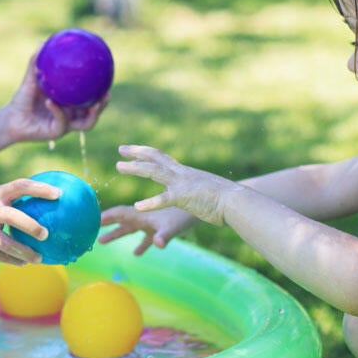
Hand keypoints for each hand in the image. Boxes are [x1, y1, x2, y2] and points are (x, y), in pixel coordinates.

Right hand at [0, 177, 61, 264]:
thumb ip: (13, 200)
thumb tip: (47, 204)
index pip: (20, 186)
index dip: (39, 189)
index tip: (58, 193)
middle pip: (12, 218)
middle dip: (30, 226)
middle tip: (46, 234)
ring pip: (5, 244)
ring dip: (24, 252)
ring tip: (39, 258)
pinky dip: (13, 260)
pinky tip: (24, 262)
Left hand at [2, 53, 108, 142]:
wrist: (10, 119)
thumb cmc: (22, 99)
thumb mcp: (31, 79)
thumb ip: (36, 63)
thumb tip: (41, 42)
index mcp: (69, 104)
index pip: (90, 99)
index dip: (100, 91)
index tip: (107, 79)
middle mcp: (71, 116)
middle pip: (94, 113)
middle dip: (103, 105)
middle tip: (107, 94)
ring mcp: (65, 126)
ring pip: (87, 123)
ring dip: (93, 114)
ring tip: (94, 104)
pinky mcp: (56, 133)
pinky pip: (62, 121)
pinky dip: (58, 111)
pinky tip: (51, 101)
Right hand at [98, 204, 195, 254]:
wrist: (203, 208)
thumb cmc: (186, 216)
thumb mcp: (173, 228)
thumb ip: (162, 237)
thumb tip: (157, 245)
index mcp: (143, 215)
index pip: (119, 214)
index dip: (105, 217)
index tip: (90, 219)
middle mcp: (145, 217)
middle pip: (121, 221)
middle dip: (105, 224)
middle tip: (89, 229)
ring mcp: (152, 224)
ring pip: (130, 229)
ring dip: (117, 234)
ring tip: (102, 241)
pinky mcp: (161, 230)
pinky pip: (146, 238)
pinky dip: (140, 245)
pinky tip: (137, 253)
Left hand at [115, 145, 232, 225]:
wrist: (238, 202)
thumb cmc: (226, 200)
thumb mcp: (204, 191)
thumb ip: (194, 191)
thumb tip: (194, 193)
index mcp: (185, 173)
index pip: (162, 158)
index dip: (145, 153)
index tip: (131, 150)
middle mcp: (182, 174)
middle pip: (155, 158)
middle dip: (136, 154)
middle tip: (120, 150)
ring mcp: (182, 184)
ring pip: (154, 171)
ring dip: (135, 168)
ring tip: (119, 166)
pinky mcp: (185, 198)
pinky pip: (164, 199)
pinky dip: (151, 203)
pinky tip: (138, 207)